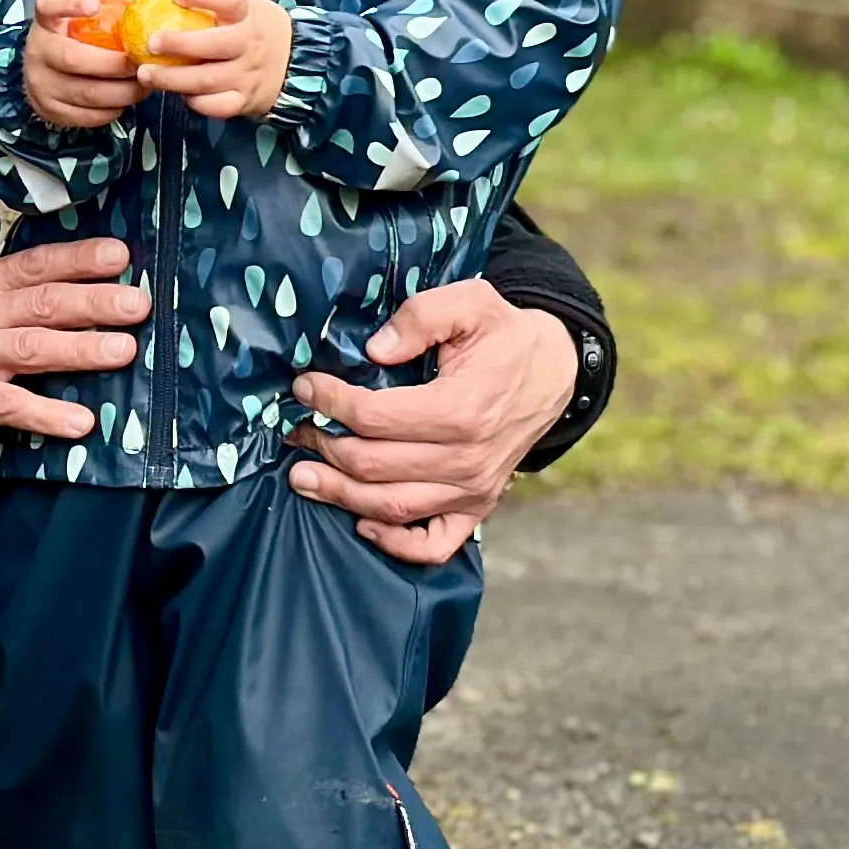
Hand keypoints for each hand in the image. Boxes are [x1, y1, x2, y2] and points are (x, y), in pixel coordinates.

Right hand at [0, 239, 149, 437]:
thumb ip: (5, 285)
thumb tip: (60, 280)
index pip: (37, 264)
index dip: (79, 259)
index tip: (118, 254)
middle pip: (46, 303)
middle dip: (95, 302)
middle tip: (138, 304)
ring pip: (35, 348)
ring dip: (81, 350)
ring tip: (123, 351)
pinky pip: (9, 406)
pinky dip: (45, 414)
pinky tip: (78, 424)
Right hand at [25, 0, 146, 128]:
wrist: (46, 70)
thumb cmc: (77, 35)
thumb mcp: (91, 10)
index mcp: (46, 19)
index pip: (50, 6)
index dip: (71, 5)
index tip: (94, 6)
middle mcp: (38, 49)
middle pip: (74, 59)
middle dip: (113, 64)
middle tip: (139, 63)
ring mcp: (40, 83)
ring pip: (85, 93)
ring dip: (121, 91)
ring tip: (143, 84)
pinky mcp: (49, 109)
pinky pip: (86, 115)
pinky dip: (112, 110)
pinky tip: (125, 100)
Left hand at [136, 0, 293, 120]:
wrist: (297, 62)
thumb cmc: (254, 29)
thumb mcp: (243, 8)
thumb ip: (210, 6)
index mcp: (247, 15)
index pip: (228, 0)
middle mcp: (249, 44)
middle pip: (215, 45)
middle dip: (179, 44)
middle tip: (150, 42)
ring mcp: (247, 75)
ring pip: (208, 80)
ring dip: (173, 78)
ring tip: (146, 74)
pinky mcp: (244, 100)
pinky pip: (217, 106)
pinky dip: (195, 102)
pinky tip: (178, 94)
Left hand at [283, 278, 580, 563]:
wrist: (552, 372)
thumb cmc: (502, 336)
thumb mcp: (469, 303)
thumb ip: (421, 317)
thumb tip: (374, 351)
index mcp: (460, 409)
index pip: (374, 417)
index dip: (330, 402)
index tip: (304, 387)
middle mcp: (466, 459)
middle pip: (373, 466)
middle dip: (324, 447)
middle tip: (296, 429)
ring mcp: (473, 489)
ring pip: (391, 507)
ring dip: (340, 495)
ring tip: (302, 477)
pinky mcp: (477, 506)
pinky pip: (434, 545)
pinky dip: (395, 543)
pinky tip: (362, 523)